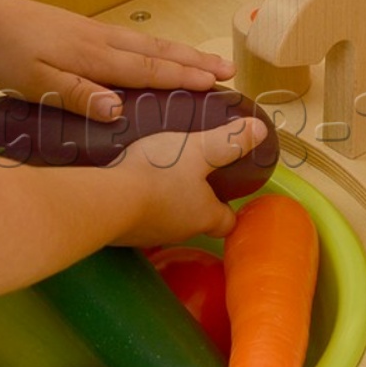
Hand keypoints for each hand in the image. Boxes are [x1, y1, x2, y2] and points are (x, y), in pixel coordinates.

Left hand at [0, 0, 234, 120]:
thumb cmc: (6, 54)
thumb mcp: (34, 83)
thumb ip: (75, 95)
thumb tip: (117, 109)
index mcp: (93, 58)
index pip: (147, 70)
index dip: (182, 79)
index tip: (215, 85)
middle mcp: (102, 42)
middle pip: (157, 53)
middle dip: (194, 62)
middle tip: (229, 71)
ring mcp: (95, 33)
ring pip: (148, 44)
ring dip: (180, 54)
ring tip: (207, 62)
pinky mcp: (85, 31)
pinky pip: (133, 41)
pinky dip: (156, 49)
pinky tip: (160, 55)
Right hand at [109, 117, 267, 246]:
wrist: (104, 200)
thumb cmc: (158, 174)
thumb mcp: (198, 149)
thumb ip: (227, 141)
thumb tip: (261, 131)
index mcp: (204, 215)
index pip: (227, 222)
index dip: (229, 208)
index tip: (226, 192)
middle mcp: (180, 231)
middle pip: (196, 219)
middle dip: (195, 200)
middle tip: (189, 174)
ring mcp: (149, 234)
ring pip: (165, 218)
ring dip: (163, 200)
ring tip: (156, 173)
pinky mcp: (123, 233)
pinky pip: (136, 218)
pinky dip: (136, 203)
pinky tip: (127, 183)